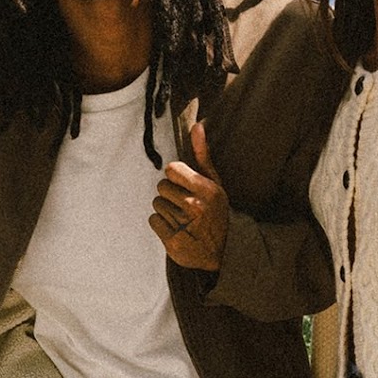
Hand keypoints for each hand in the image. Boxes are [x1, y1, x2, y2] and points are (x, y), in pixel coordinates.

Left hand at [150, 121, 229, 270]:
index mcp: (207, 189)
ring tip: (182, 218)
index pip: (171, 169)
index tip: (185, 185)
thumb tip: (197, 126)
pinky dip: (161, 225)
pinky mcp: (174, 243)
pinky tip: (176, 229)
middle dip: (170, 194)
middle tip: (184, 204)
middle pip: (161, 187)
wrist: (223, 251)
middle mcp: (196, 207)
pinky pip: (153, 221)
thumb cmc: (216, 211)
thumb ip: (202, 154)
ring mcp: (185, 226)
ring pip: (156, 204)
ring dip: (166, 210)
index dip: (176, 177)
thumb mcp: (215, 182)